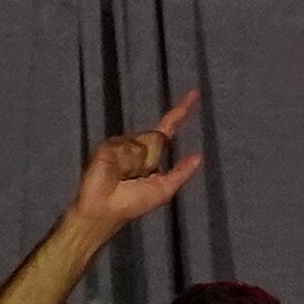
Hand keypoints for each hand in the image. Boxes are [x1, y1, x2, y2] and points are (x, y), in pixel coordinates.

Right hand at [71, 89, 204, 228]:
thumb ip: (181, 173)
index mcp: (150, 154)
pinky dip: (123, 162)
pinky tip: (113, 172)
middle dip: (149, 156)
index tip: (195, 93)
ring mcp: (120, 144)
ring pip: (139, 142)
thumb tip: (199, 156)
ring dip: (135, 164)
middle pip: (154, 136)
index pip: (167, 128)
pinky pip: (124, 147)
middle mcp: (136, 145)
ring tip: (122, 178)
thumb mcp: (163, 190)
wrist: (104, 210)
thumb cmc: (131, 205)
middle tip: (135, 178)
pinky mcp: (106, 146)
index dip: (180, 112)